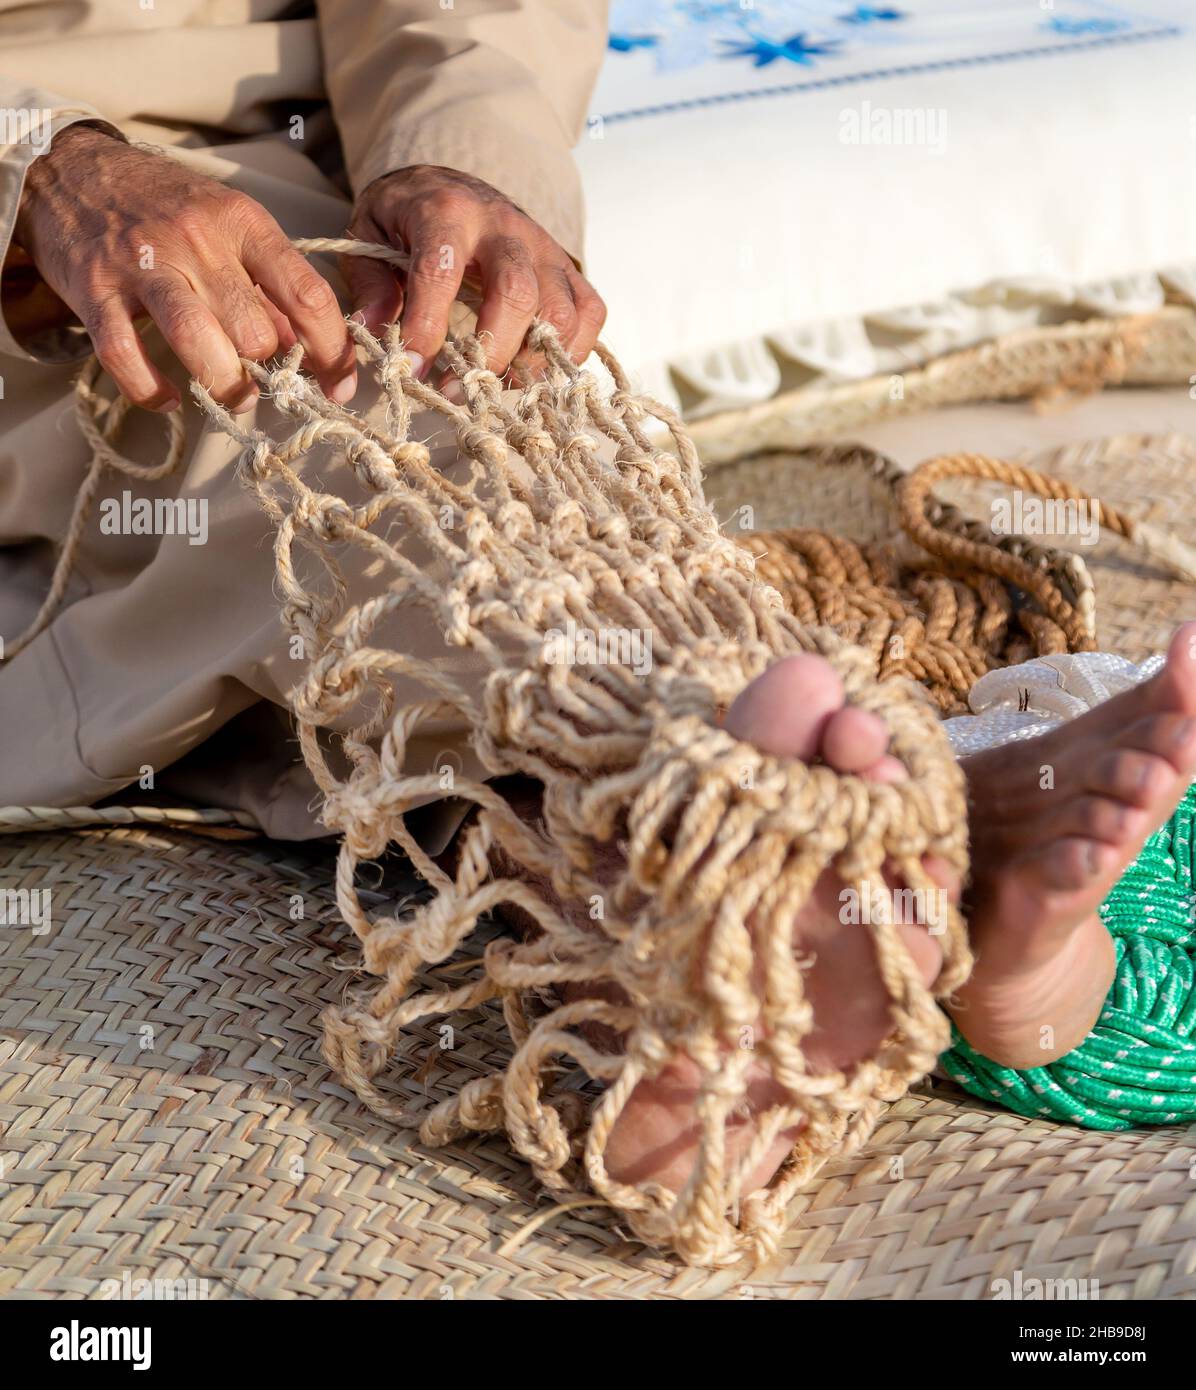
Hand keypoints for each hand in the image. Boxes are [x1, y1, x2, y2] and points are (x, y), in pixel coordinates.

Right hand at [15, 125, 354, 411]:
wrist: (71, 167)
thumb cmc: (165, 205)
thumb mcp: (229, 226)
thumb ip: (269, 285)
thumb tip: (307, 348)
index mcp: (241, 222)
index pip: (306, 294)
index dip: (332, 351)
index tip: (339, 385)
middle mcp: (195, 241)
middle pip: (253, 329)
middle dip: (269, 371)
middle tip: (266, 381)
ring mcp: (142, 265)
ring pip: (197, 341)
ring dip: (224, 385)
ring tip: (233, 396)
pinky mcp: (94, 290)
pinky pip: (125, 356)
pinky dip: (150, 391)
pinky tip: (169, 401)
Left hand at [342, 164, 605, 380]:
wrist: (449, 184)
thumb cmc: (405, 219)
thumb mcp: (368, 236)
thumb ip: (370, 284)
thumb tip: (372, 334)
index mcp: (446, 212)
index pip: (442, 270)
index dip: (428, 326)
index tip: (411, 369)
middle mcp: (504, 227)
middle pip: (518, 292)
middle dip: (491, 351)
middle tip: (460, 388)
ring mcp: (543, 247)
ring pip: (560, 310)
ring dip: (532, 361)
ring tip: (495, 383)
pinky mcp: (566, 268)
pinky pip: (590, 312)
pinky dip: (571, 351)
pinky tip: (533, 369)